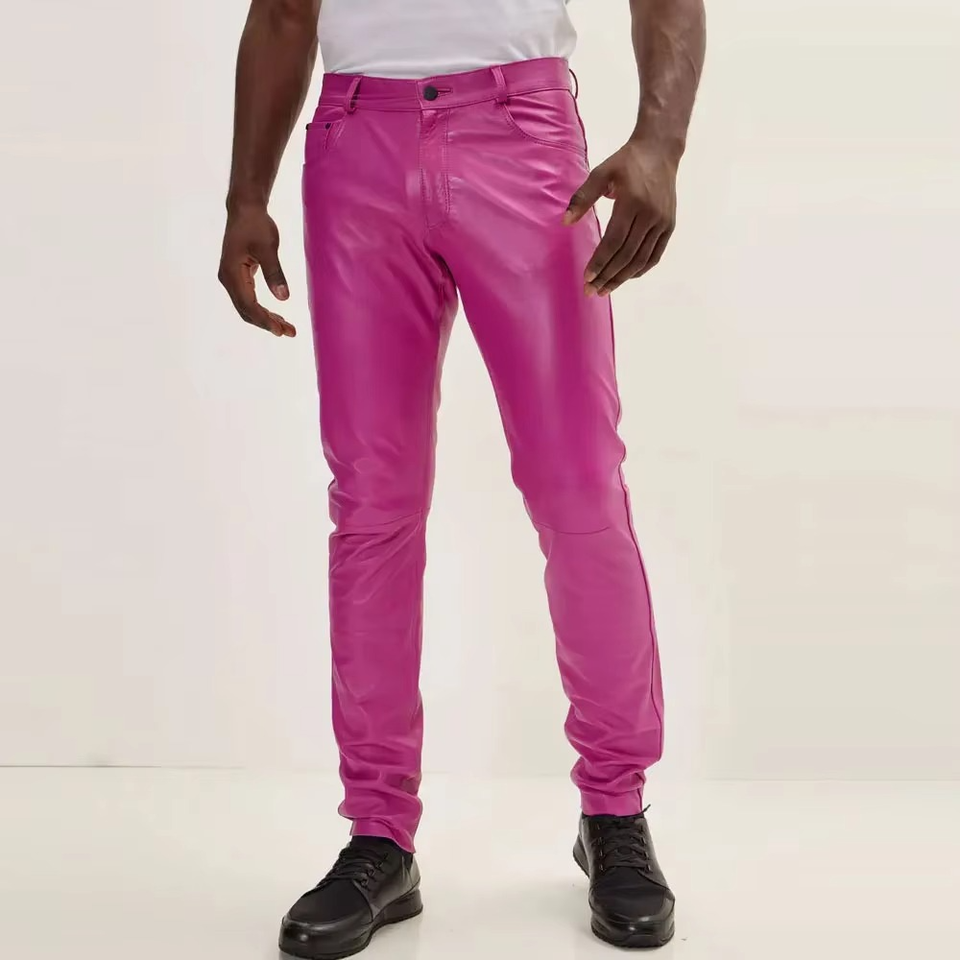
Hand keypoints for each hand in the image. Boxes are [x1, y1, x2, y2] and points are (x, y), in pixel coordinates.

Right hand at [218, 203, 296, 337]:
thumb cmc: (256, 225)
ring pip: (247, 306)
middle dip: (267, 323)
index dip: (264, 320)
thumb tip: (283, 298)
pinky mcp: (238, 275)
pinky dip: (262, 309)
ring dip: (266, 318)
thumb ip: (275, 273)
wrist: (245, 209)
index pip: (248, 305)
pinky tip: (276, 315)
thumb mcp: (268, 248)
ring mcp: (232, 278)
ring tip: (286, 328)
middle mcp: (228, 279)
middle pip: (246, 311)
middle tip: (289, 332)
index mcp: (231, 274)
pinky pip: (249, 298)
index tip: (281, 330)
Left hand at [564, 139, 677, 296]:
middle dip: (608, 276)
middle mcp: (650, 216)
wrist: (660, 151)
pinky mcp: (669, 226)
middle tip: (591, 290)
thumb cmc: (626, 162)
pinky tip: (625, 277)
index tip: (587, 277)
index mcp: (632, 202)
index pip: (614, 241)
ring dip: (622, 278)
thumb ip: (582, 197)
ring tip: (605, 289)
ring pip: (641, 259)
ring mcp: (662, 223)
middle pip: (627, 255)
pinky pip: (654, 256)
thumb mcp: (601, 172)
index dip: (600, 262)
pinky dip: (639, 270)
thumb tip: (566, 221)